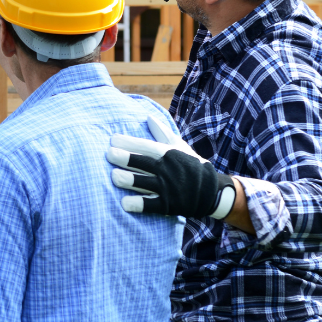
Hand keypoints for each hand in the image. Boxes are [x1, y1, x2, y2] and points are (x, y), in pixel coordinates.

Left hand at [105, 114, 236, 219]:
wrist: (212, 191)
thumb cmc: (190, 164)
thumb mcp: (179, 146)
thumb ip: (161, 132)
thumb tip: (148, 116)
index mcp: (167, 154)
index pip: (145, 146)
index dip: (129, 143)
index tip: (113, 140)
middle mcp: (166, 169)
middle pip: (143, 163)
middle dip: (126, 158)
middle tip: (109, 154)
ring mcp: (167, 188)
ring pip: (144, 183)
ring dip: (129, 180)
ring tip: (114, 177)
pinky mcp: (168, 205)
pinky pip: (151, 205)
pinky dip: (138, 204)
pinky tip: (124, 203)